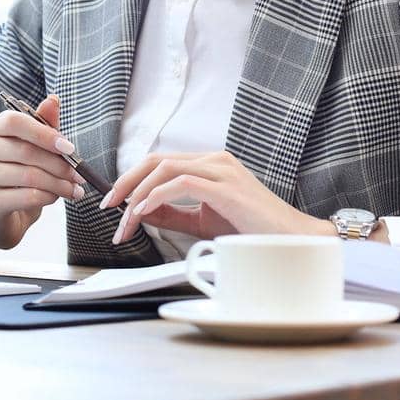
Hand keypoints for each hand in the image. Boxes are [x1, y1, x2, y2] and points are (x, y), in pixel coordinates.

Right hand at [0, 93, 86, 250]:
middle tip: (80, 175)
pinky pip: (27, 197)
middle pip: (25, 151)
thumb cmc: (20, 172)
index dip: (44, 133)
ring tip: (74, 189)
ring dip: (59, 184)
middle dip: (59, 165)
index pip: (14, 121)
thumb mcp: (35, 147)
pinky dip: (49, 197)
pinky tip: (56, 197)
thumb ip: (44, 125)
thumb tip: (54, 99)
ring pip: (29, 176)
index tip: (70, 148)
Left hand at [98, 150, 325, 244]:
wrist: (291, 240)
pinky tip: (142, 212)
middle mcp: (215, 160)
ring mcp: (222, 170)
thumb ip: (173, 213)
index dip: (132, 180)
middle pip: (156, 160)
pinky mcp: (226, 187)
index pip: (160, 163)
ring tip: (123, 219)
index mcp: (210, 164)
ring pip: (165, 169)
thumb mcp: (203, 220)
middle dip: (126, 182)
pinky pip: (181, 183)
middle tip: (107, 206)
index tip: (113, 203)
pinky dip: (156, 196)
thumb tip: (140, 211)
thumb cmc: (252, 231)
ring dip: (137, 194)